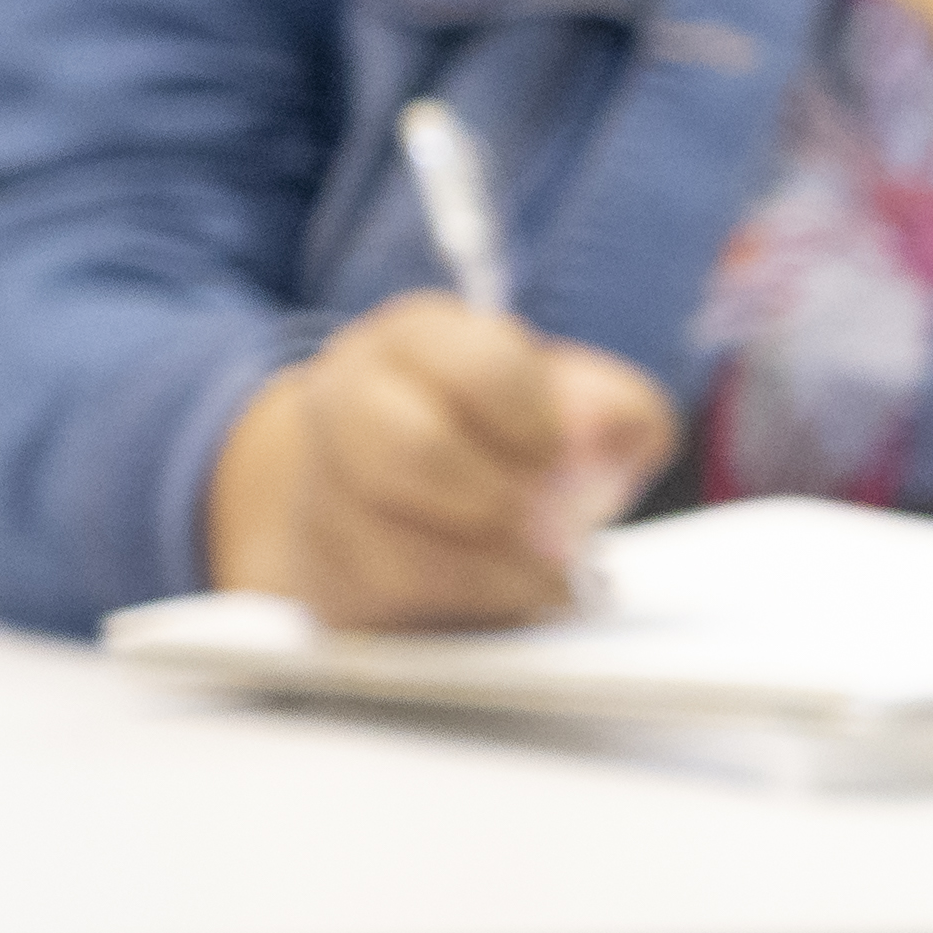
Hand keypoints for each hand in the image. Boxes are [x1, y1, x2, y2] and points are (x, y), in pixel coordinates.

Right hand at [204, 296, 675, 627]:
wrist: (430, 503)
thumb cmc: (513, 441)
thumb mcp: (583, 408)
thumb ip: (613, 408)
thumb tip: (601, 427)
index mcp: (419, 336)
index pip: (480, 368)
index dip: (539, 426)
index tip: (564, 459)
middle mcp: (348, 394)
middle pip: (419, 451)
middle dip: (506, 501)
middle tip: (561, 530)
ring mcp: (319, 481)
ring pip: (401, 538)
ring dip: (497, 564)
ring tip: (548, 567)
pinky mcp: (321, 564)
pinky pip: (394, 591)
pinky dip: (470, 596)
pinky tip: (510, 585)